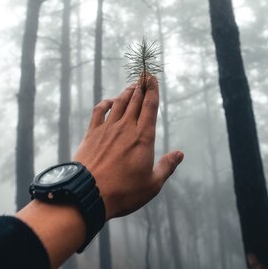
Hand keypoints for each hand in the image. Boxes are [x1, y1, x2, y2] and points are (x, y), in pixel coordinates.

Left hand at [73, 77, 183, 219]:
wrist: (88, 193)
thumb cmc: (123, 192)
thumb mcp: (152, 184)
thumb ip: (166, 167)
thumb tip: (180, 154)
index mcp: (144, 137)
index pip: (150, 106)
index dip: (153, 90)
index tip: (153, 78)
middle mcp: (126, 128)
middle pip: (136, 100)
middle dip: (142, 86)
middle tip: (145, 75)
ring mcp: (107, 129)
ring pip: (119, 103)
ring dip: (126, 93)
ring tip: (132, 86)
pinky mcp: (91, 134)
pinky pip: (99, 112)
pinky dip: (106, 103)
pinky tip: (110, 102)